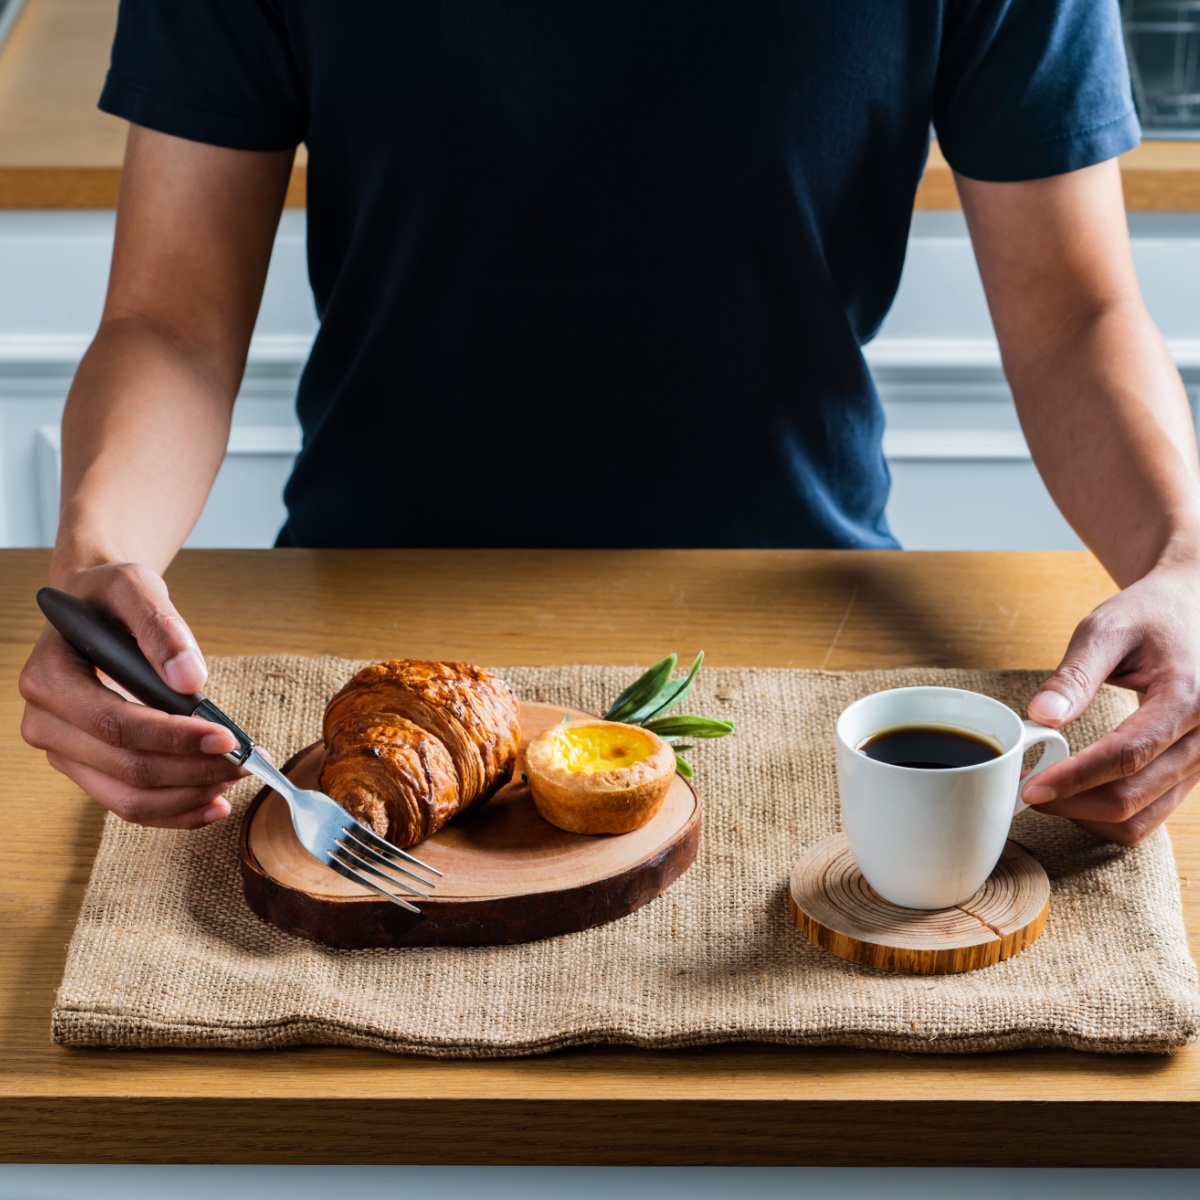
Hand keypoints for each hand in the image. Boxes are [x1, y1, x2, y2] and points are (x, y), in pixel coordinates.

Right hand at [19, 562, 242, 828]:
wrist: (96, 607)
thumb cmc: (112, 597)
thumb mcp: (135, 589)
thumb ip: (160, 627)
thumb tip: (189, 678)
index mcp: (49, 679)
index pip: (114, 724)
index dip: (173, 738)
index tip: (227, 738)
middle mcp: (46, 724)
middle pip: (125, 768)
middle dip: (193, 769)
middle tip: (247, 760)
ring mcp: (65, 752)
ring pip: (127, 798)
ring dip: (189, 795)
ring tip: (237, 777)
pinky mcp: (87, 768)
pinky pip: (129, 803)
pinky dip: (175, 809)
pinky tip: (213, 802)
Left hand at [1021, 564, 1199, 844]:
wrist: (1193, 610)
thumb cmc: (1150, 615)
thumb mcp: (1106, 630)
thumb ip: (1074, 675)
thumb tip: (1040, 716)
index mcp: (1189, 696)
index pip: (1128, 754)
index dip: (1076, 777)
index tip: (1032, 787)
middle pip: (1135, 794)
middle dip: (1074, 802)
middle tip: (1026, 791)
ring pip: (1144, 815)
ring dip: (1090, 815)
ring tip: (1046, 795)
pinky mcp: (1192, 770)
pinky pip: (1153, 812)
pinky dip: (1111, 815)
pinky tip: (1076, 795)